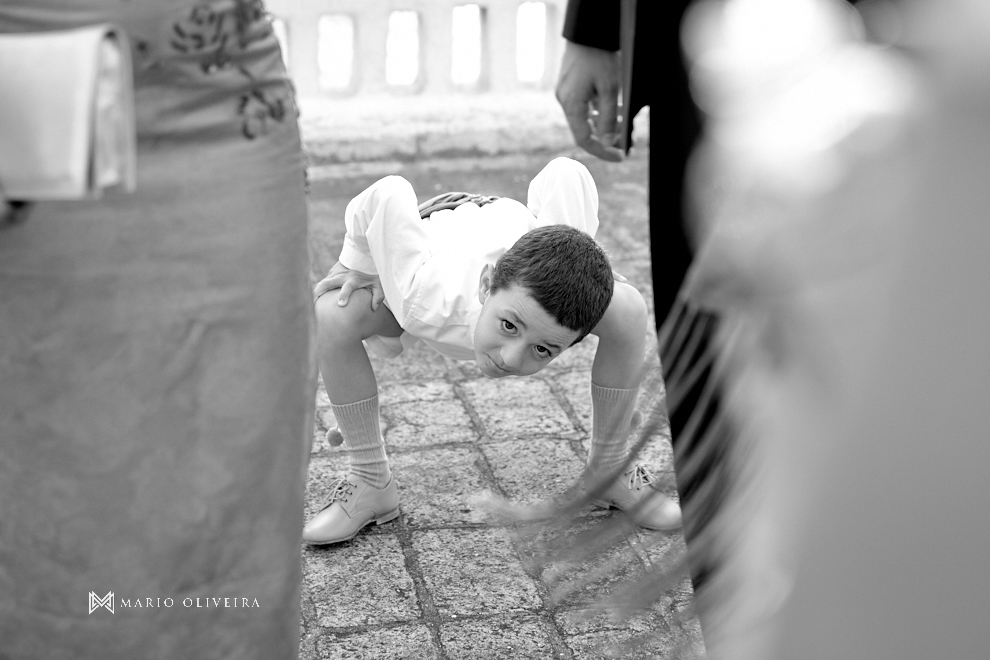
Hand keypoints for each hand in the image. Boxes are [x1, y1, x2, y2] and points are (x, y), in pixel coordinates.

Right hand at [313, 261, 384, 309]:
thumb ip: (378, 295)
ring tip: (310, 304)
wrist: (362, 253)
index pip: (347, 288)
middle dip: (319, 293)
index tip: (341, 304)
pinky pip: (324, 282)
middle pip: (327, 284)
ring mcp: (335, 273)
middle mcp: (342, 276)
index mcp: (353, 280)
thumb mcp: (378, 283)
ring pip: (322, 283)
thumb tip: (374, 308)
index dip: (344, 295)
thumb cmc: (371, 271)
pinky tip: (316, 299)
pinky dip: (320, 289)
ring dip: (316, 292)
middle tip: (314, 304)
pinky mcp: (332, 272)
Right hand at [555, 40, 623, 162]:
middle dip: (606, 138)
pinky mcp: (570, 86)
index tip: (620, 157)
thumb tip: (607, 143)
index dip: (602, 152)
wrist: (587, 32)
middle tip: (626, 143)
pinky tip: (615, 110)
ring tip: (625, 124)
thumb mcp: (610, 89)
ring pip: (586, 118)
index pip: (584, 140)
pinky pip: (584, 106)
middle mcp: (565, 101)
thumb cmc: (599, 58)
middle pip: (585, 130)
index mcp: (572, 105)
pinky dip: (599, 111)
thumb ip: (608, 119)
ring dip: (604, 124)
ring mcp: (566, 94)